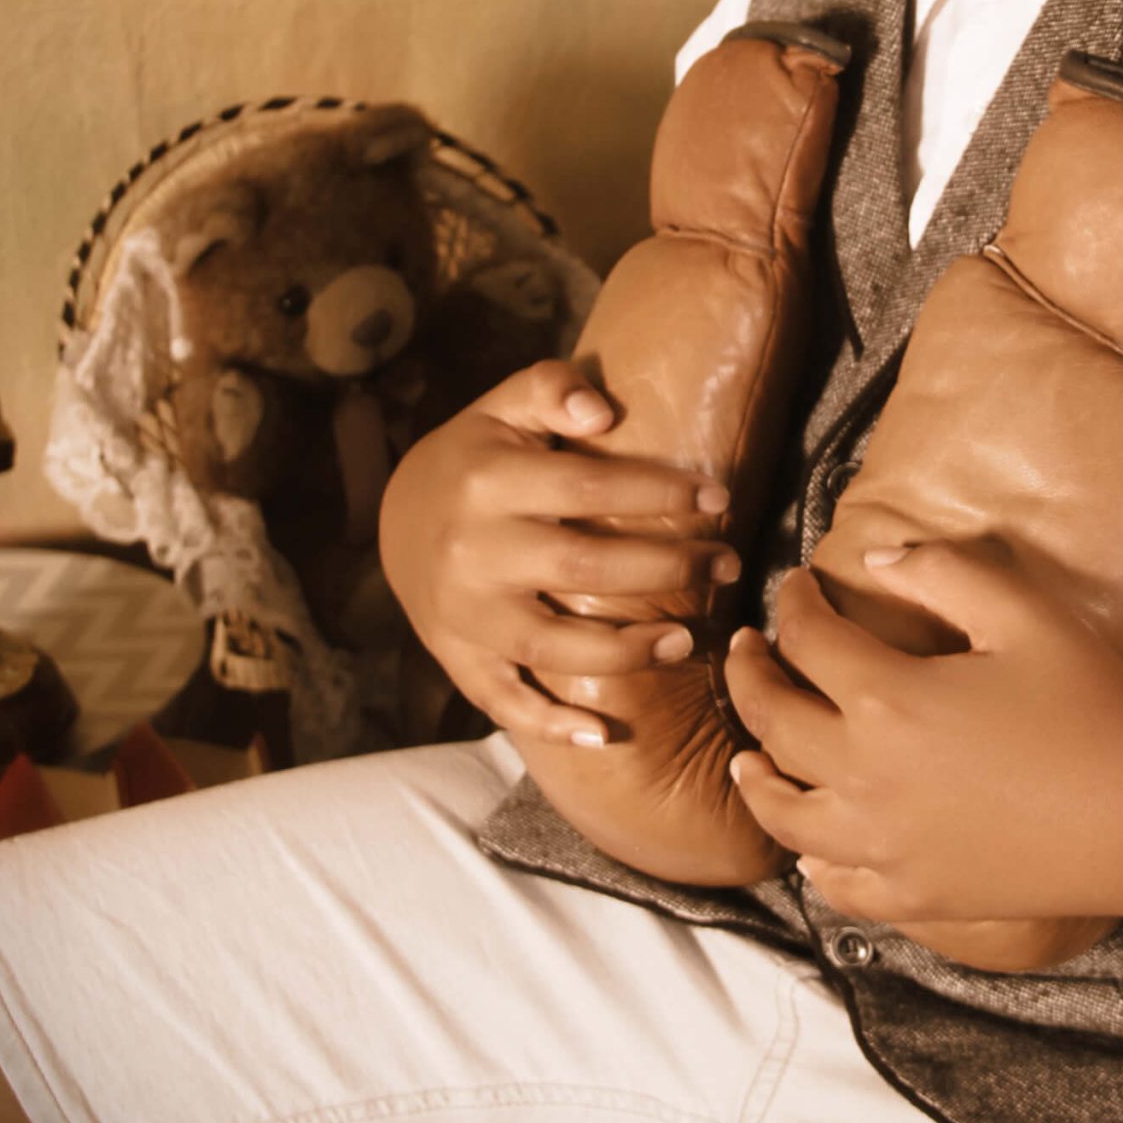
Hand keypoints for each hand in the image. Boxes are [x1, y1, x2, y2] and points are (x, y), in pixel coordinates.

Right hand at [377, 359, 734, 744]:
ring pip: (549, 644)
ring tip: (688, 640)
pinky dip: (550, 724)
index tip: (719, 500)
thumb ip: (552, 389)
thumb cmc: (478, 454)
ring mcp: (462, 613)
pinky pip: (502, 700)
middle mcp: (473, 551)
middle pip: (583, 568)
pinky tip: (603, 734)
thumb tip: (604, 413)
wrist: (396, 516)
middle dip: (666, 569)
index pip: (590, 488)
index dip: (660, 493)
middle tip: (726, 564)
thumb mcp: (506, 405)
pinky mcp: (456, 657)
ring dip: (625, 652)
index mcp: (488, 481)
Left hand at [723, 540, 1122, 927]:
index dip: (793, 604)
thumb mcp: (1023, 612)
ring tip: (746, 755)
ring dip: (755, 776)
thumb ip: (943, 570)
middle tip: (745, 650)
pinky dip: (811, 861)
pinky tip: (810, 847)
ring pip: (785, 815)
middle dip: (750, 677)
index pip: (807, 640)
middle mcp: (865, 778)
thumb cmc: (1094, 703)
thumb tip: (878, 558)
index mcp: (887, 698)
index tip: (795, 585)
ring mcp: (885, 847)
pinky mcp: (917, 895)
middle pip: (774, 723)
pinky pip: (839, 884)